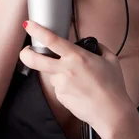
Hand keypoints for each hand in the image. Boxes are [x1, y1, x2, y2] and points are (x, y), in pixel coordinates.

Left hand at [19, 20, 132, 135]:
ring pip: (51, 73)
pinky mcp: (60, 97)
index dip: (36, 30)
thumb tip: (92, 46)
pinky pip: (59, 87)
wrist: (111, 113)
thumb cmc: (113, 87)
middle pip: (34, 60)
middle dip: (25, 54)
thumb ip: (99, 48)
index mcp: (77, 57)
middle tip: (26, 51)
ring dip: (59, 73)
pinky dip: (66, 86)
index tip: (28, 25)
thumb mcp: (111, 60)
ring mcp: (61, 85)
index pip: (51, 40)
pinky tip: (80, 90)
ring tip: (79, 80)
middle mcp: (65, 70)